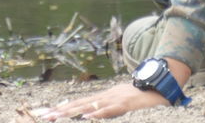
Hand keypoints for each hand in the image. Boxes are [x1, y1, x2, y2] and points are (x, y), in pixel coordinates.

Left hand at [39, 84, 168, 118]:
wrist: (162, 85)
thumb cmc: (142, 98)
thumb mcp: (121, 102)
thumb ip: (106, 108)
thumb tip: (90, 115)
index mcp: (104, 97)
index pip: (79, 103)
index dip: (61, 108)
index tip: (44, 114)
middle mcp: (106, 96)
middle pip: (79, 104)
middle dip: (60, 111)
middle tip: (42, 116)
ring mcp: (116, 99)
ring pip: (90, 106)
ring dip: (72, 112)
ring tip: (55, 118)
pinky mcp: (126, 104)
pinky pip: (110, 110)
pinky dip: (98, 113)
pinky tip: (87, 118)